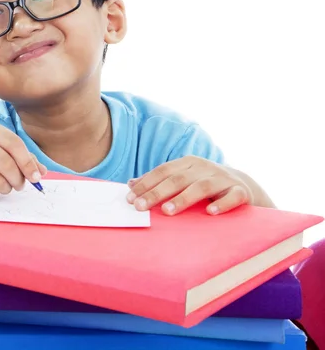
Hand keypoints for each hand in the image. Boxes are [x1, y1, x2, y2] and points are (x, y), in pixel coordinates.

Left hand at [126, 156, 253, 214]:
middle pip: (178, 179)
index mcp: (188, 162)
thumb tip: (130, 184)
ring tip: (167, 211)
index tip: (130, 198)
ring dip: (183, 199)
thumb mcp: (184, 178)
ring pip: (201, 187)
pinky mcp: (240, 191)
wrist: (245, 186)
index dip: (146, 184)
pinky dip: (222, 203)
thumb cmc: (206, 184)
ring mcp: (223, 178)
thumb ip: (160, 181)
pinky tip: (211, 212)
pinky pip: (232, 196)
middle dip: (157, 193)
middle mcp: (204, 167)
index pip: (163, 171)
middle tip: (140, 207)